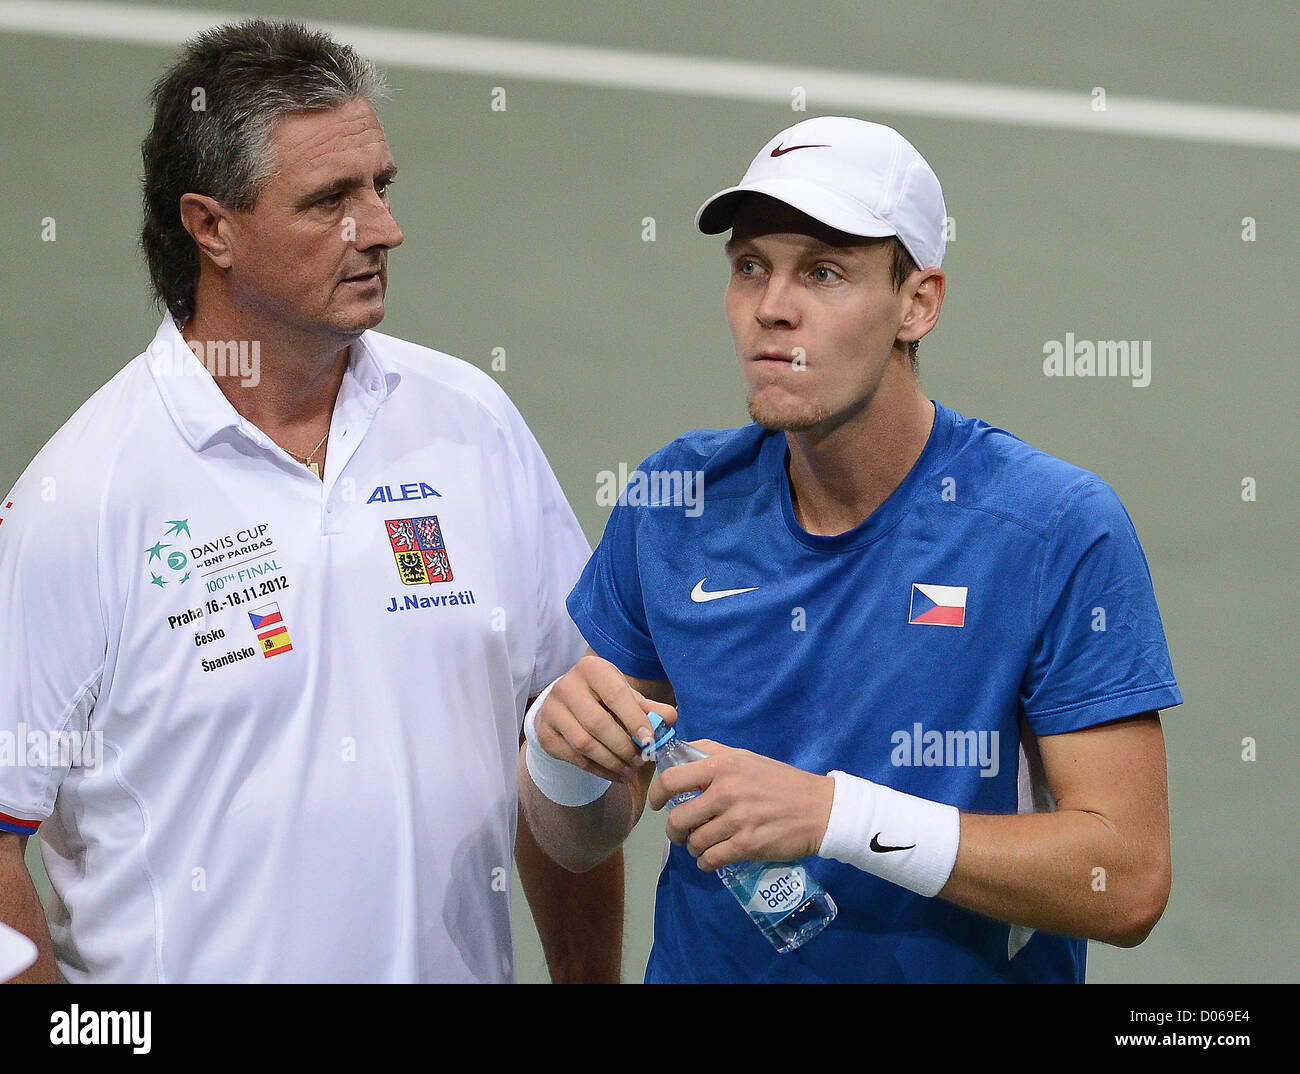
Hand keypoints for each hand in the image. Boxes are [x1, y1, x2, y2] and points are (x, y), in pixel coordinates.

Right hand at [533, 654, 676, 782]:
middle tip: (641, 761)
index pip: (616, 695)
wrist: (567, 704)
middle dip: (624, 747)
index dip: (634, 719)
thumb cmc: (604, 698)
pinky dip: (598, 770)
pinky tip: (615, 774)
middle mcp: (566, 686)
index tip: (650, 740)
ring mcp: (551, 710)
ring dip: (612, 762)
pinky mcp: (545, 733)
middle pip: (598, 723)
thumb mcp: (626, 695)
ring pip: (584, 743)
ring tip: (630, 771)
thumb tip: (669, 719)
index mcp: (591, 669)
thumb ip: (648, 707)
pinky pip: (573, 757)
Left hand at [647, 740, 834, 869]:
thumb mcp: (745, 757)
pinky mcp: (747, 846)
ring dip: (693, 846)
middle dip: (674, 829)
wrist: (818, 809)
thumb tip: (677, 752)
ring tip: (701, 843)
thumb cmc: (779, 781)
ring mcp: (737, 821)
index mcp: (723, 766)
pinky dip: (705, 862)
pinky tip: (710, 858)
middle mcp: (726, 792)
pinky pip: (710, 859)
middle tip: (680, 831)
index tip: (656, 803)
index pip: (672, 780)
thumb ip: (711, 753)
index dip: (656, 794)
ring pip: (694, 842)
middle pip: (678, 818)